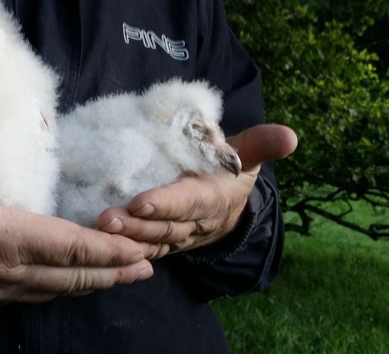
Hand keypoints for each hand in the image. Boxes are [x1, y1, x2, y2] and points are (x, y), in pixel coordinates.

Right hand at [0, 104, 154, 313]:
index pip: (64, 246)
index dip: (104, 251)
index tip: (138, 250)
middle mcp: (1, 272)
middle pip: (68, 276)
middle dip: (110, 272)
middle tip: (147, 265)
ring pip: (51, 291)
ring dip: (88, 284)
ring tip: (119, 277)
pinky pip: (29, 298)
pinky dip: (57, 290)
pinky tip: (64, 284)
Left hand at [95, 124, 296, 258]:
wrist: (227, 207)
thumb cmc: (229, 171)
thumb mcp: (247, 155)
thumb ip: (260, 144)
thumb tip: (290, 136)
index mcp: (212, 199)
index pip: (188, 203)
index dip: (166, 204)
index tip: (140, 201)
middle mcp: (193, 223)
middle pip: (163, 227)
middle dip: (135, 225)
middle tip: (105, 218)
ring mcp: (175, 238)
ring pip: (149, 243)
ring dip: (124, 240)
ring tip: (97, 231)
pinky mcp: (160, 244)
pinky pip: (141, 250)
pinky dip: (122, 252)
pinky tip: (98, 247)